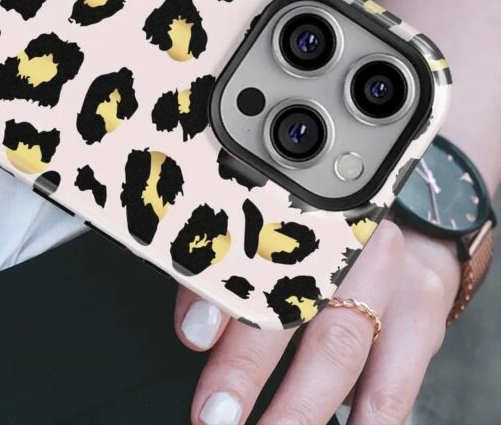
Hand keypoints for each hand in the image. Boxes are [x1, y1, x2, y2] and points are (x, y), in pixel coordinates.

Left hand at [175, 221, 460, 423]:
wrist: (410, 227)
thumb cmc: (325, 240)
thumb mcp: (275, 239)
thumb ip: (227, 273)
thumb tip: (194, 327)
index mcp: (301, 211)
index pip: (252, 249)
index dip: (221, 294)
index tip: (192, 336)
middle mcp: (348, 237)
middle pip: (293, 302)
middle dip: (248, 366)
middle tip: (216, 415)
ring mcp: (390, 275)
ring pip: (341, 346)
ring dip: (300, 404)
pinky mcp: (421, 317)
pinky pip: (395, 381)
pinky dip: (366, 419)